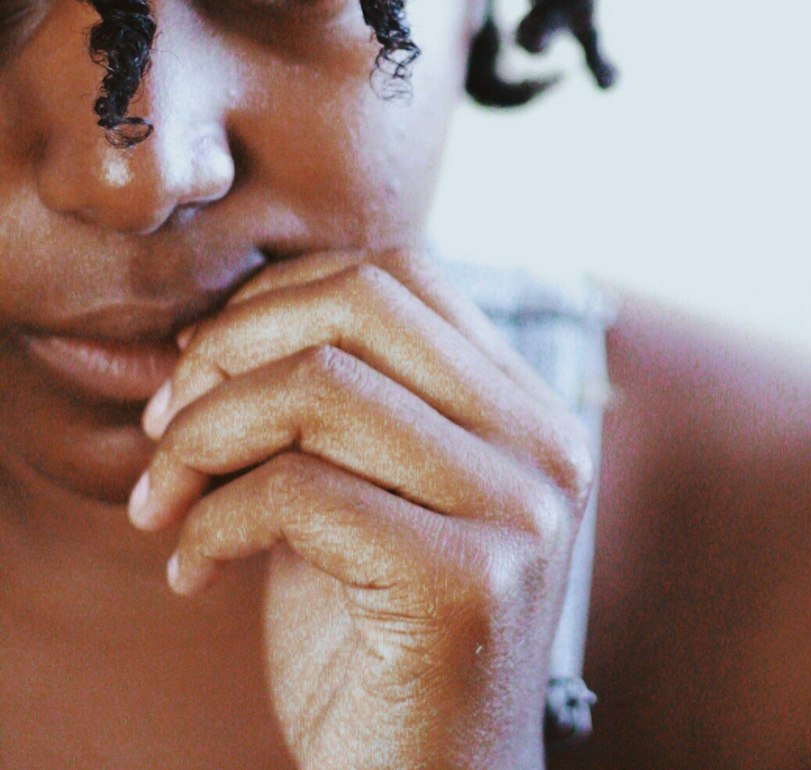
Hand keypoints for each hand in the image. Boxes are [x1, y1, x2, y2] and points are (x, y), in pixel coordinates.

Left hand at [127, 249, 594, 769]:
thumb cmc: (374, 641)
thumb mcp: (354, 492)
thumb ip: (320, 406)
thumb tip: (209, 330)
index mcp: (522, 405)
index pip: (398, 273)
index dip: (281, 296)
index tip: (204, 363)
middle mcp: (541, 440)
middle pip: (362, 302)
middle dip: (234, 346)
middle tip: (168, 419)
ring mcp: (519, 507)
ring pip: (323, 387)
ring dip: (205, 435)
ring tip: (165, 500)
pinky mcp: (469, 580)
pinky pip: (301, 492)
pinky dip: (215, 521)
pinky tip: (193, 572)